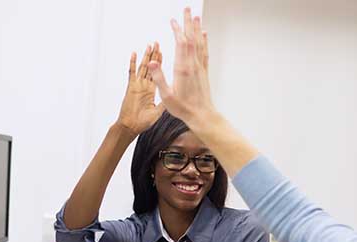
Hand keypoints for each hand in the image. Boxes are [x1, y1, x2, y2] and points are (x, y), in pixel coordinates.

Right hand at [116, 42, 164, 135]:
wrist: (130, 127)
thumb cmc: (142, 122)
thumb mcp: (158, 111)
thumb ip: (163, 101)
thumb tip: (171, 95)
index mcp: (151, 90)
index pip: (158, 72)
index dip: (160, 60)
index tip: (162, 51)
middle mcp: (145, 85)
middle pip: (151, 66)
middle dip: (154, 54)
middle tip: (157, 43)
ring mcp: (137, 86)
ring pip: (143, 66)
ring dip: (147, 56)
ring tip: (149, 45)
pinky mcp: (131, 88)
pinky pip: (132, 73)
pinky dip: (132, 63)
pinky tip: (134, 54)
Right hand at [148, 8, 215, 127]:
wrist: (202, 115)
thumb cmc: (183, 108)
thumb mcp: (166, 96)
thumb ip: (159, 78)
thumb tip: (152, 62)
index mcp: (183, 69)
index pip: (181, 44)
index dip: (177, 30)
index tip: (173, 21)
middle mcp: (193, 65)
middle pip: (191, 38)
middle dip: (188, 23)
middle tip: (187, 9)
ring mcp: (199, 67)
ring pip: (199, 43)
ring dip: (197, 28)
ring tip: (195, 16)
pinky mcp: (204, 71)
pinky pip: (204, 52)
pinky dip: (204, 41)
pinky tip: (204, 34)